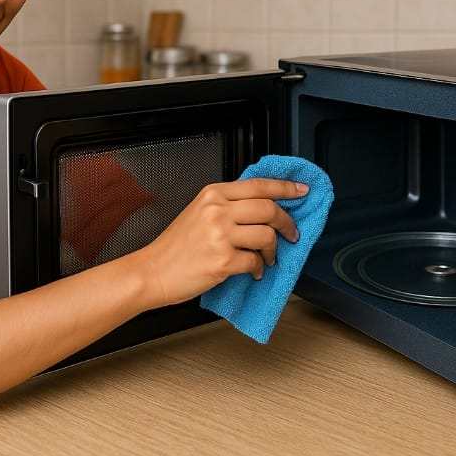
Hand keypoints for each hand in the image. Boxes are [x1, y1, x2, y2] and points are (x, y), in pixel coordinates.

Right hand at [133, 178, 307, 308]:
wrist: (152, 271)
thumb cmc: (175, 246)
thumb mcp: (198, 212)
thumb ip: (227, 205)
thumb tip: (264, 207)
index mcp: (213, 194)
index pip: (259, 185)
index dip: (286, 188)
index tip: (302, 191)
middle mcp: (217, 210)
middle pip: (269, 209)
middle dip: (287, 222)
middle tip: (291, 233)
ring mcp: (220, 235)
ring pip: (267, 236)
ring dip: (273, 250)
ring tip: (267, 257)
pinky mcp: (222, 261)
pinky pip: (256, 262)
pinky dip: (259, 268)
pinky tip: (252, 270)